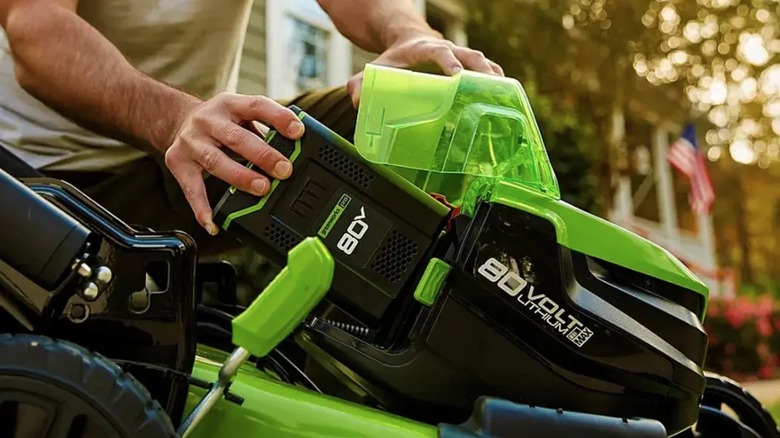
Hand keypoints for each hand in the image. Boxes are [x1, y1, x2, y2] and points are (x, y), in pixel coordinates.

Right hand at [164, 93, 304, 234]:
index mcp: (229, 104)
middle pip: (236, 138)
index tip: (298, 132)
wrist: (176, 119)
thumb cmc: (220, 122)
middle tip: (284, 170)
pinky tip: (212, 222)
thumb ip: (265, 130)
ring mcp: (191, 141)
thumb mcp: (241, 115)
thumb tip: (295, 153)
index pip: (256, 106)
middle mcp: (208, 120)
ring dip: (241, 177)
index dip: (278, 118)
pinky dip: (201, 208)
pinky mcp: (178, 162)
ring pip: (216, 161)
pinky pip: (191, 189)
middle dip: (263, 155)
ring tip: (262, 188)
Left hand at [347, 34, 503, 106]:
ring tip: (508, 98)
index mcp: (426, 48)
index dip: (449, 62)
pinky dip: (499, 85)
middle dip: (482, 71)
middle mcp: (449, 50)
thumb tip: (357, 101)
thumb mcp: (377, 68)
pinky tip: (508, 102)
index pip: (440, 51)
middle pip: (471, 56)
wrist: (407, 41)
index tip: (456, 76)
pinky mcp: (468, 66)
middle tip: (493, 88)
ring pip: (484, 64)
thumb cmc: (395, 58)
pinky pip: (487, 73)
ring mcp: (461, 57)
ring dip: (495, 79)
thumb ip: (360, 83)